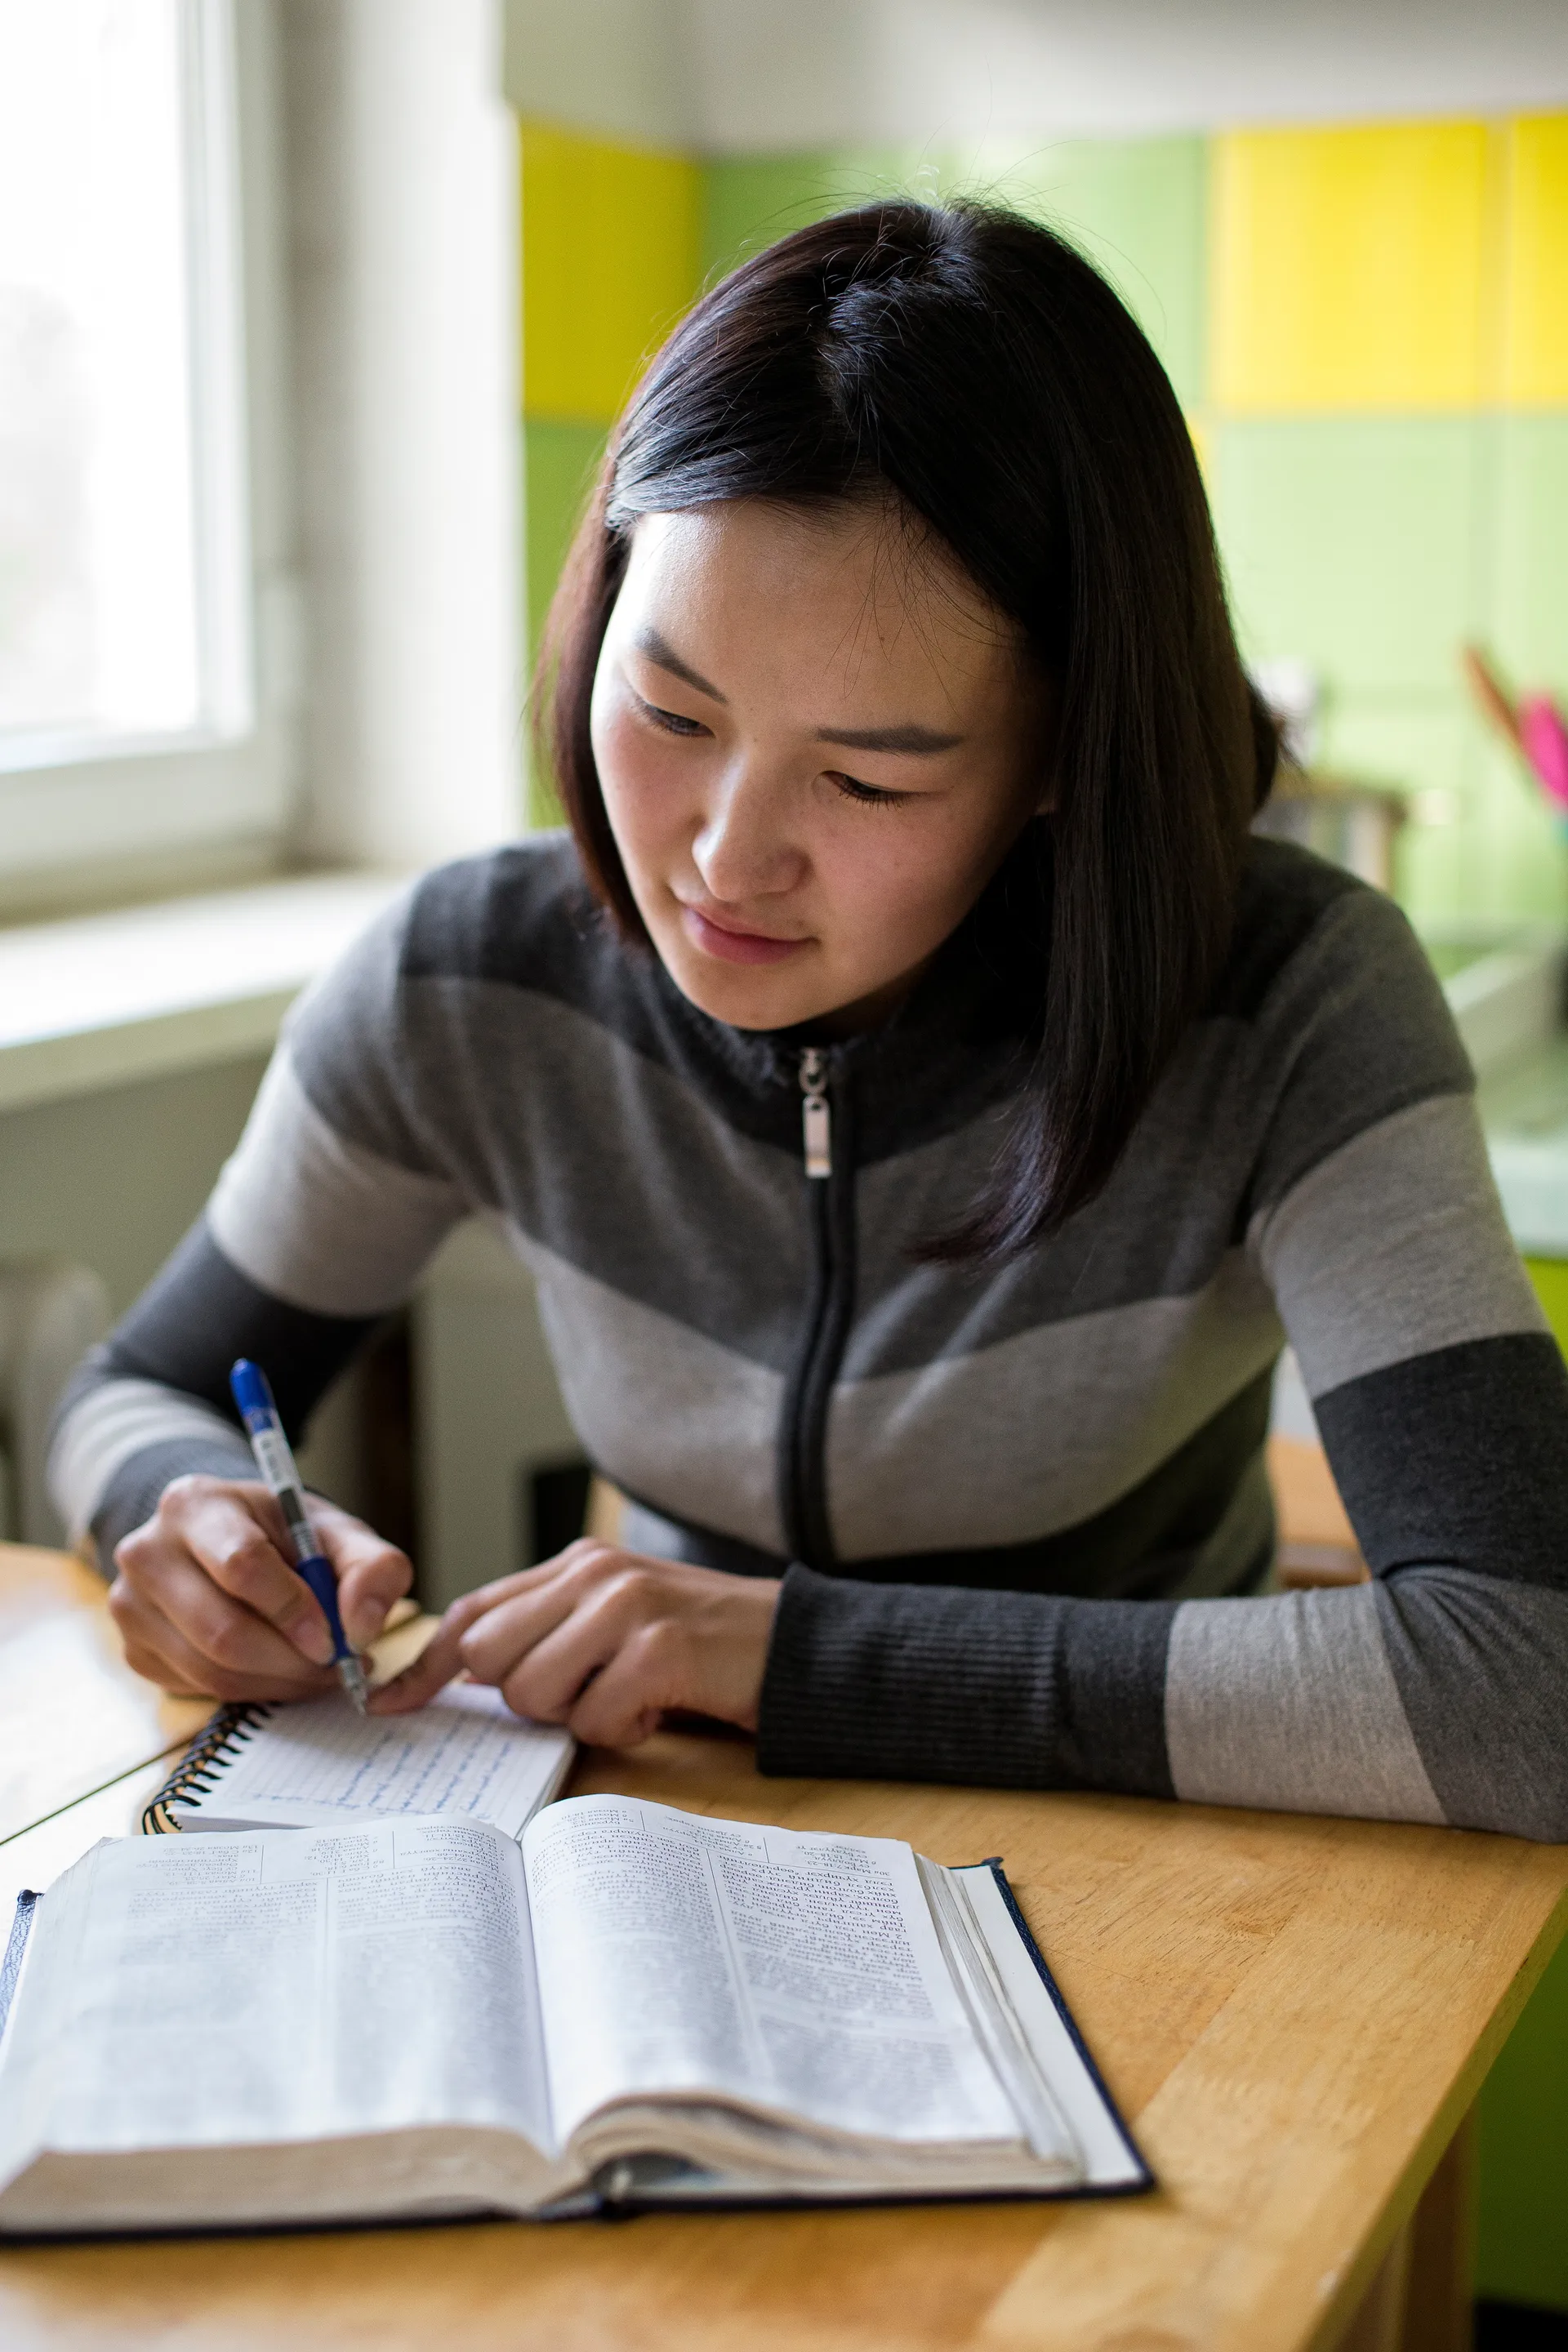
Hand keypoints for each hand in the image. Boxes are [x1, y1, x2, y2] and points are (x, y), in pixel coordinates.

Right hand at [109, 1475, 411, 1702]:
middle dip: (292, 1660)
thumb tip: (361, 1628)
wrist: (232, 1544)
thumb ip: (373, 1568)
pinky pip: (199, 1689)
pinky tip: (279, 1670)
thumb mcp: (338, 1534)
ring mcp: (131, 1605)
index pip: (242, 1565)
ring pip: (210, 1670)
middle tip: (339, 1666)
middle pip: (222, 1630)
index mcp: (194, 1504)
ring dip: (278, 1682)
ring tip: (319, 1670)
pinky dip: (251, 1690)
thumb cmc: (288, 1538)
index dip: (294, 1610)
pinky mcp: (135, 1650)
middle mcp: (147, 1551)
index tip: (334, 1638)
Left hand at [370, 1540, 780, 1747]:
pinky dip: (625, 1728)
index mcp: (579, 1566)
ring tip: (632, 1696)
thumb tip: (462, 1674)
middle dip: (524, 1697)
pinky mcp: (659, 1648)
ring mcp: (628, 1606)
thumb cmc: (701, 1648)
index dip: (428, 1663)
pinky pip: (596, 1717)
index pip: (475, 1611)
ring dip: (580, 1716)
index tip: (389, 1701)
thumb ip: (551, 1634)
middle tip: (584, 1695)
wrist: (796, 1647)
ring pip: (534, 1692)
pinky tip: (663, 1704)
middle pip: (490, 1656)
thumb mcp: (618, 1624)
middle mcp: (596, 1575)